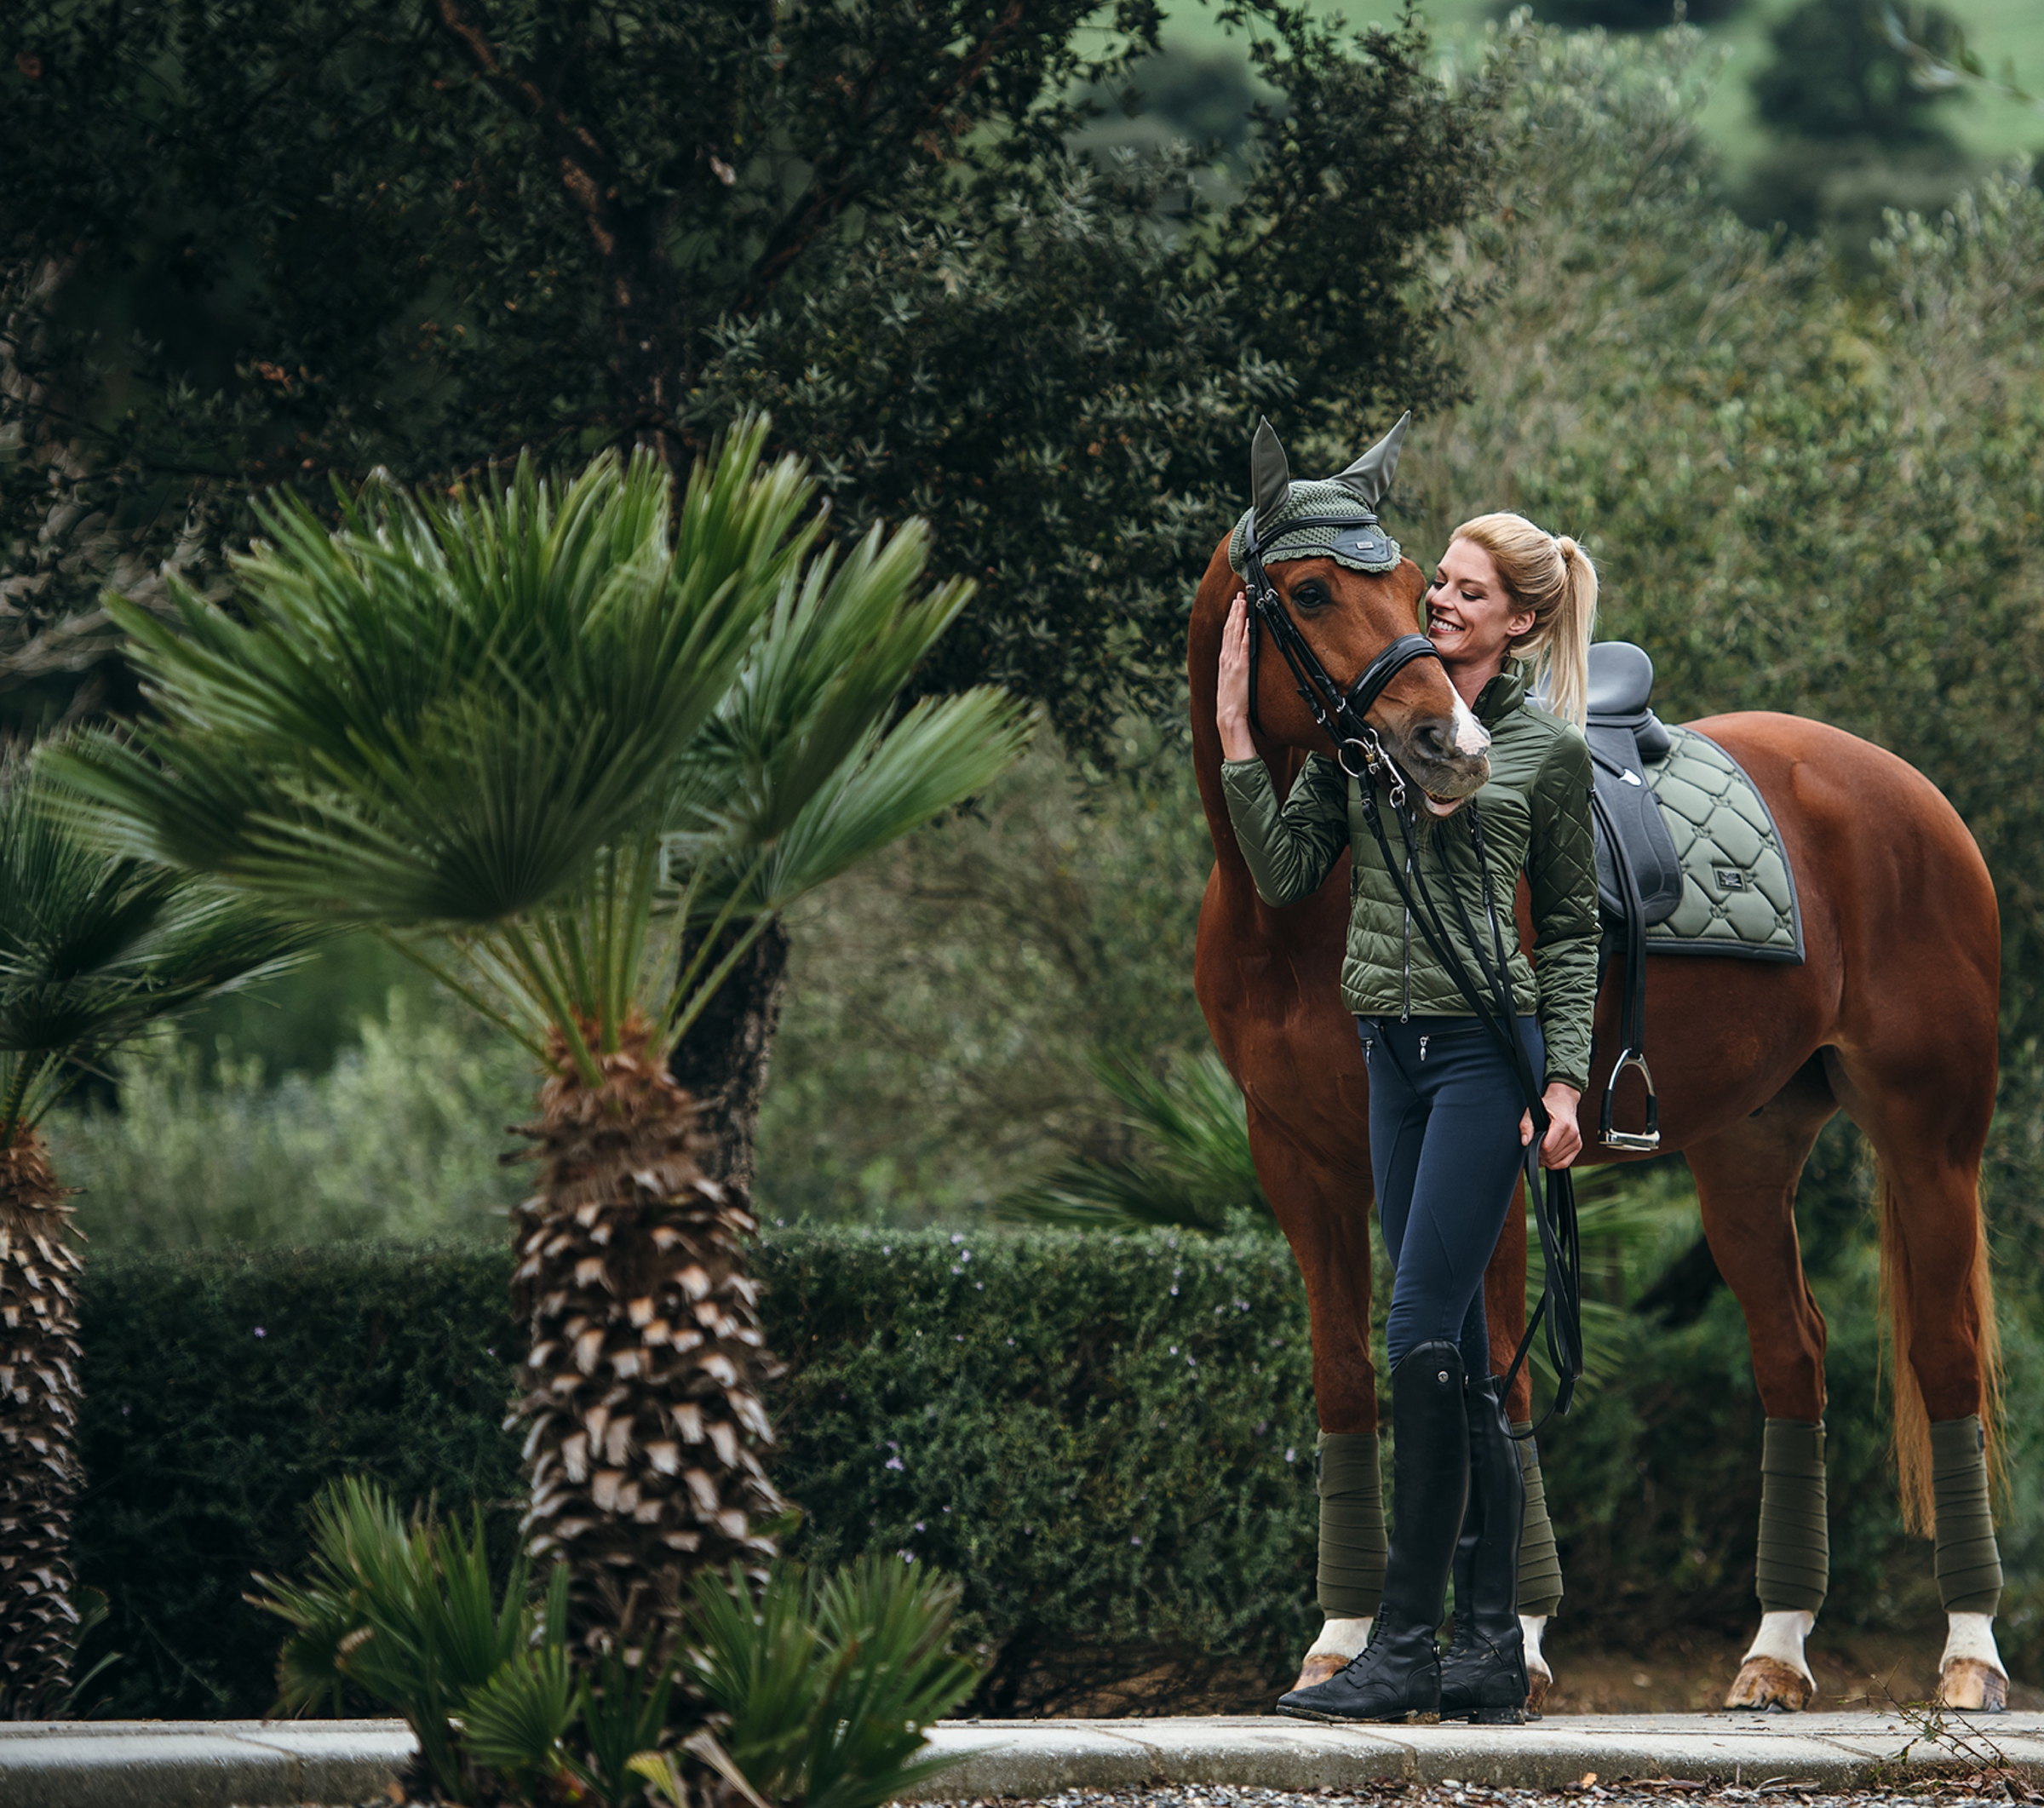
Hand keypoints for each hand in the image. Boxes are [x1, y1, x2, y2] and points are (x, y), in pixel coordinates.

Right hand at [1217, 592, 1257, 760]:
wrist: (1228, 717)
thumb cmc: (1232, 703)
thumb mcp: (1231, 682)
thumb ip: (1234, 669)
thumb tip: (1242, 660)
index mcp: (1224, 661)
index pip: (1227, 634)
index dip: (1231, 617)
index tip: (1236, 603)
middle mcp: (1226, 658)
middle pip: (1230, 629)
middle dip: (1235, 610)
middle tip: (1240, 594)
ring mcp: (1232, 662)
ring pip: (1235, 633)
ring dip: (1239, 615)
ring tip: (1243, 600)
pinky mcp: (1240, 667)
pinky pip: (1243, 645)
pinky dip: (1244, 631)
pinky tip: (1248, 620)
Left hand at [1519, 1082, 1583, 1169]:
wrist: (1564, 1102)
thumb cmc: (1548, 1106)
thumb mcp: (1532, 1111)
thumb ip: (1526, 1126)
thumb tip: (1524, 1142)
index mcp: (1562, 1124)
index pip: (1547, 1147)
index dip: (1537, 1147)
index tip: (1535, 1140)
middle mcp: (1572, 1133)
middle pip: (1551, 1156)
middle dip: (1541, 1153)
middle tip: (1538, 1142)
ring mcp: (1577, 1140)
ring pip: (1557, 1162)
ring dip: (1547, 1158)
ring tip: (1543, 1146)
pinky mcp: (1578, 1146)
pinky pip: (1565, 1163)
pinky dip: (1555, 1163)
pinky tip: (1549, 1154)